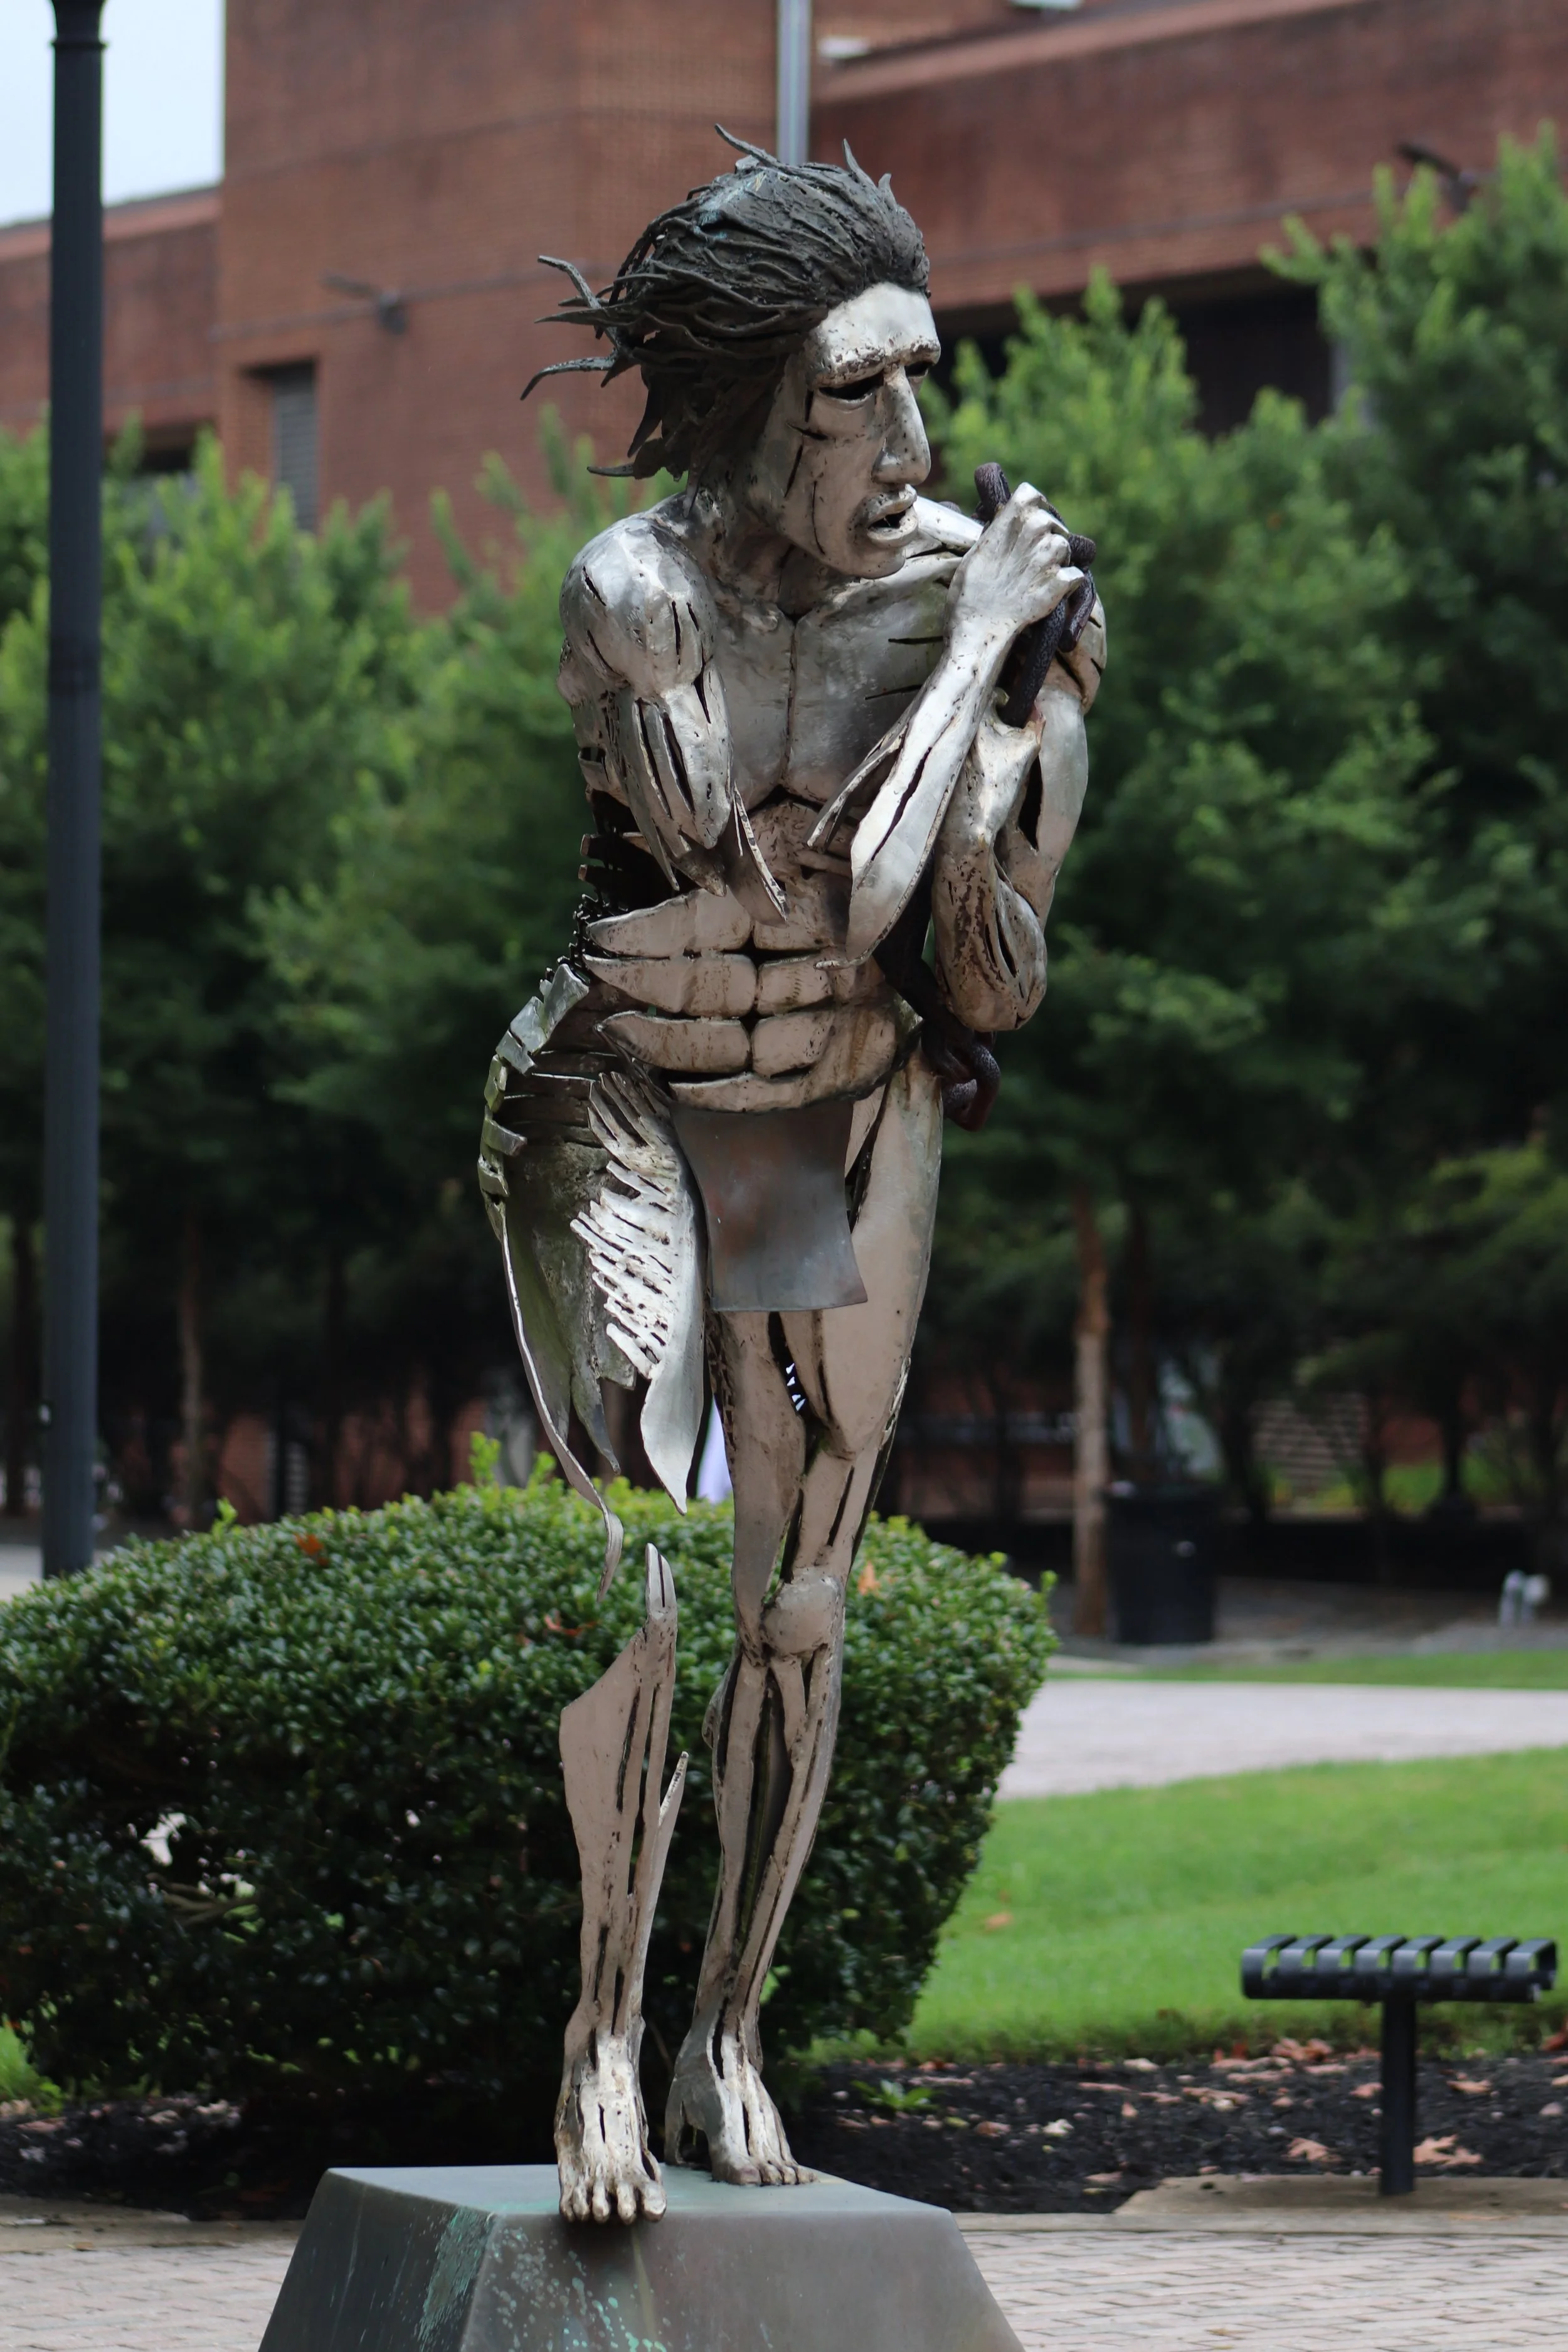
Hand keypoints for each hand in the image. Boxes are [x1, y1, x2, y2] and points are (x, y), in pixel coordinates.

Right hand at [948, 483, 1082, 648]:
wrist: (979, 631)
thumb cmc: (966, 599)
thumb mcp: (974, 557)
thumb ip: (994, 535)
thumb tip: (1003, 519)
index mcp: (1005, 526)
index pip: (1030, 495)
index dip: (1034, 506)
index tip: (1030, 520)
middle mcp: (1029, 536)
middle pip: (1050, 521)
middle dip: (1046, 536)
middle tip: (1035, 557)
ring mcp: (1046, 560)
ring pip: (1065, 547)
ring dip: (1058, 560)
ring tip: (1041, 575)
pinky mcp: (1058, 585)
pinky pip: (1076, 575)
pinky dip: (1068, 584)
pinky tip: (1053, 592)